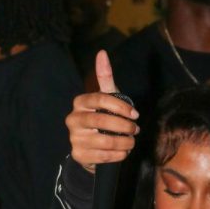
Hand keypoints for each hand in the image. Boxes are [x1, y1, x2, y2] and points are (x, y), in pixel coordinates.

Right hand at [65, 50, 138, 172]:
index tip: (135, 114)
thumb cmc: (102, 118)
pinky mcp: (79, 155)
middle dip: (124, 126)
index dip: (121, 107)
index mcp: (79, 102)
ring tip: (131, 142)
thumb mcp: (106, 98)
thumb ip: (105, 77)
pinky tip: (123, 152)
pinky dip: (119, 155)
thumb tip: (102, 52)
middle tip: (135, 130)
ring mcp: (74, 138)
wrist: (91, 148)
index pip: (100, 99)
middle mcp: (73, 119)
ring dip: (124, 142)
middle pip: (102, 120)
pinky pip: (104, 156)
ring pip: (105, 140)